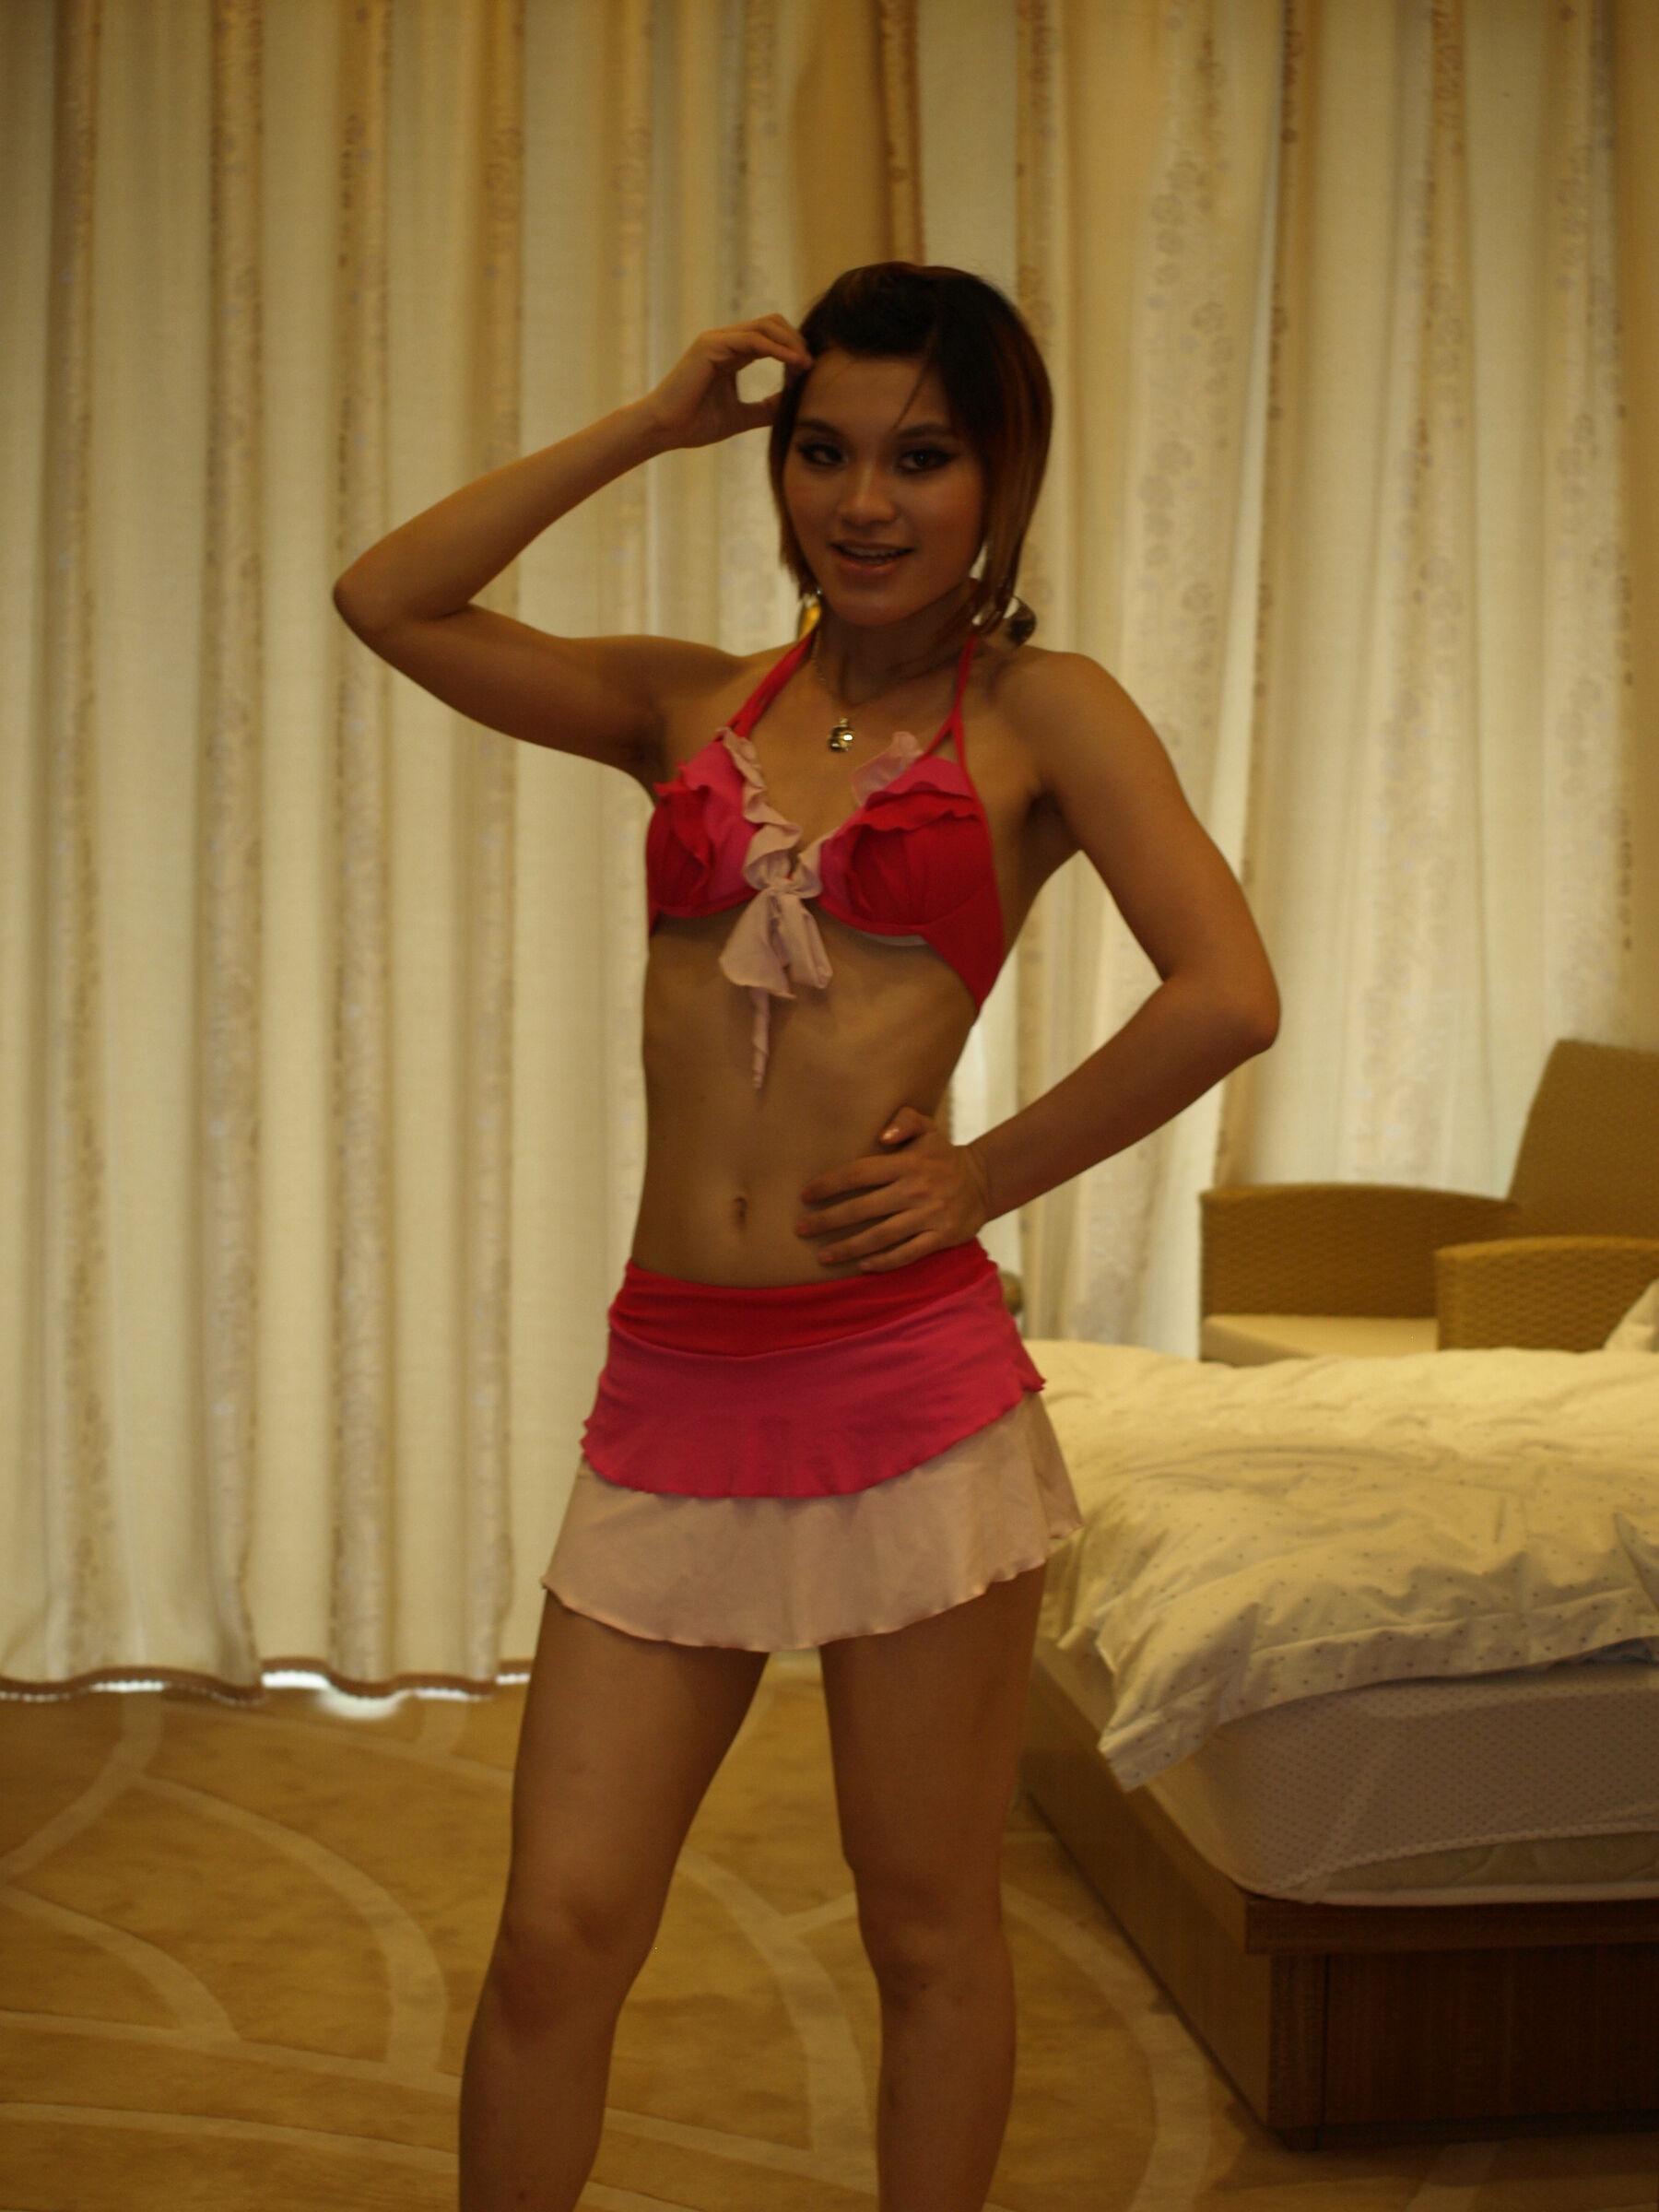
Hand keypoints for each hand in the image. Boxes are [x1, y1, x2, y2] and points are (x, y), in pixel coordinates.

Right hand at [639, 315, 812, 451]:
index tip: (808, 373)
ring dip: (791, 343)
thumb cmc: (694, 425)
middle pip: (772, 324)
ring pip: (766, 326)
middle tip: (812, 366)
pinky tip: (794, 364)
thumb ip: (766, 407)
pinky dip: (777, 349)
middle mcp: (724, 341)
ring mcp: (716, 340)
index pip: (770, 337)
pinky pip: (753, 339)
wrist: (663, 430)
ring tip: (807, 365)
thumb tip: (793, 404)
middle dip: (796, 341)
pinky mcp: (711, 345)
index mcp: (731, 353)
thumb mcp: (741, 416)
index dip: (793, 350)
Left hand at [794, 1107, 993, 1272]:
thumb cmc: (943, 1155)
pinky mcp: (941, 1237)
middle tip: (801, 1229)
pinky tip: (861, 1266)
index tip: (805, 1195)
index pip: (860, 1173)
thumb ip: (903, 1121)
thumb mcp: (927, 1128)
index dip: (829, 1184)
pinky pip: (907, 1254)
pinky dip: (883, 1262)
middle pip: (863, 1209)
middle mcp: (917, 1190)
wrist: (984, 1181)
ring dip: (848, 1248)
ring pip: (881, 1236)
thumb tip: (880, 1136)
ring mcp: (929, 1216)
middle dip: (828, 1220)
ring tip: (823, 1256)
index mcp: (908, 1163)